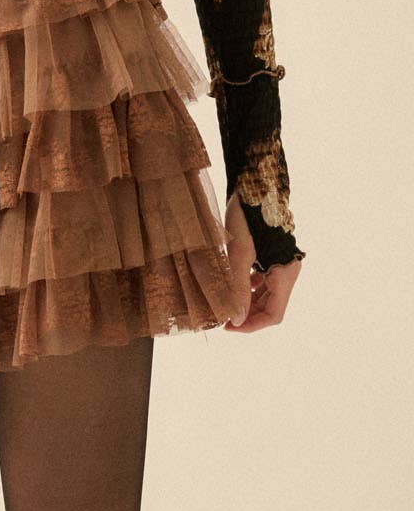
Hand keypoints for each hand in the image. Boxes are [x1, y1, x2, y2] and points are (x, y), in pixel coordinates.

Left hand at [222, 192, 302, 333]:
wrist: (253, 184)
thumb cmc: (247, 216)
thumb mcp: (238, 255)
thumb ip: (238, 289)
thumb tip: (236, 320)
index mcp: (286, 273)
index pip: (273, 315)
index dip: (251, 325)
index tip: (228, 326)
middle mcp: (288, 270)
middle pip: (270, 307)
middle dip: (247, 315)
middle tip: (222, 317)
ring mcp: (281, 263)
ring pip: (266, 296)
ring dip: (246, 303)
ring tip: (225, 303)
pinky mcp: (272, 255)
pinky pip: (263, 282)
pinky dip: (248, 289)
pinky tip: (233, 285)